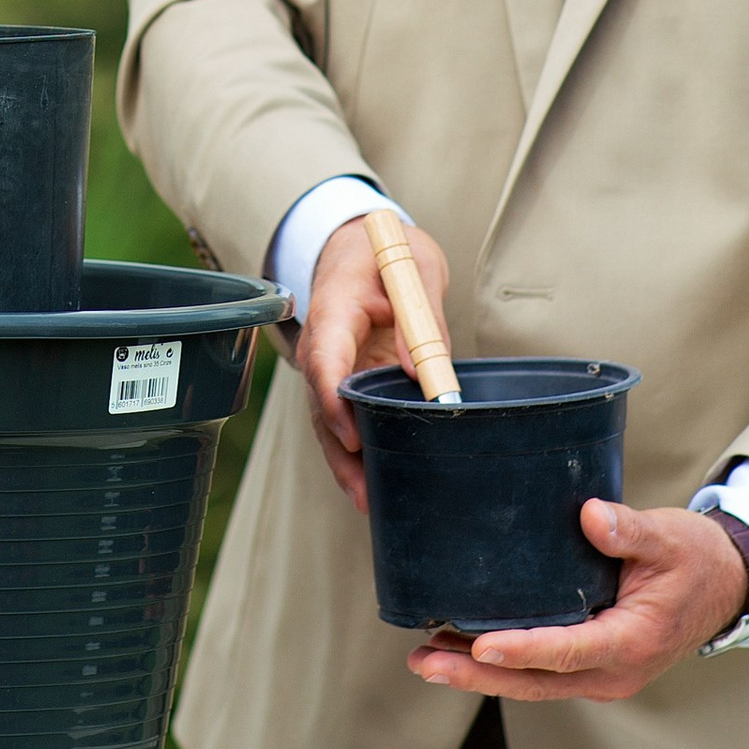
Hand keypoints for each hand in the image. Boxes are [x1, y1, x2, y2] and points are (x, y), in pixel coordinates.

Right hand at [298, 209, 456, 508]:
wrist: (361, 246)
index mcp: (335, 307)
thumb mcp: (416, 266)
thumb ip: (423, 315)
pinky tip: (370, 485)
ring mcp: (329, 364)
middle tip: (366, 492)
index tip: (351, 434)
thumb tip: (426, 375)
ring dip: (346, 462)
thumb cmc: (388, 251)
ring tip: (369, 502)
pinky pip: (343, 417)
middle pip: (322, 402)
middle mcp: (322, 342)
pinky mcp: (343, 379)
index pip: (325, 356)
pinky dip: (353, 451)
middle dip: (341, 450)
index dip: (333, 398)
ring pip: (328, 419)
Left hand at [409, 502, 747, 702]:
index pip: (566, 650)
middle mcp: (613, 672)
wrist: (724, 584)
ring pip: (533, 683)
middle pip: (536, 680)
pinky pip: (542, 674)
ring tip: (426, 659)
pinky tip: (463, 650)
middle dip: (478, 674)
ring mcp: (602, 675)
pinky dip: (502, 667)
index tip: (481, 645)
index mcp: (631, 642)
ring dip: (480, 674)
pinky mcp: (592, 666)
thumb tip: (590, 516)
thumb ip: (629, 530)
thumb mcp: (668, 537)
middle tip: (425, 661)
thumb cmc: (694, 558)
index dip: (522, 649)